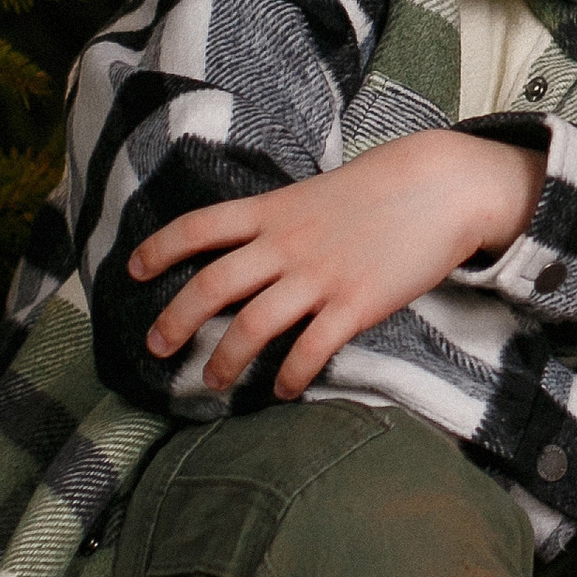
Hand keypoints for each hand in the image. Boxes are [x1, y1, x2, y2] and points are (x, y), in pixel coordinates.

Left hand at [127, 131, 542, 398]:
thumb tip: (250, 247)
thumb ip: (281, 221)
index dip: (160, 248)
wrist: (442, 186)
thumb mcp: (317, 193)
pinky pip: (310, 350)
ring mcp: (320, 276)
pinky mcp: (355, 305)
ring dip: (225, 360)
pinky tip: (281, 390)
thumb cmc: (381, 188)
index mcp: (273, 211)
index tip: (134, 269)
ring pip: (253, 326)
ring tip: (212, 381)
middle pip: (212, 285)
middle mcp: (286, 244)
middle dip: (176, 319)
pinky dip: (290, 376)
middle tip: (156, 346)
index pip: (200, 226)